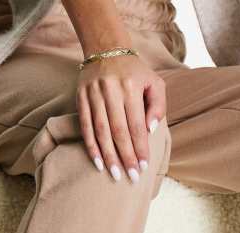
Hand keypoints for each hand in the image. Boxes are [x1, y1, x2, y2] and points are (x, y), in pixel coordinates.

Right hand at [77, 54, 166, 181]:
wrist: (105, 48)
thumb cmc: (135, 72)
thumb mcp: (154, 82)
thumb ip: (158, 106)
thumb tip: (151, 130)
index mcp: (131, 88)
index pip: (137, 125)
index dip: (140, 148)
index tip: (144, 166)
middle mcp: (111, 91)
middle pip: (119, 131)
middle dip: (126, 157)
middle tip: (132, 177)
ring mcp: (94, 95)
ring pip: (101, 131)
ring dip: (108, 156)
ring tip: (115, 175)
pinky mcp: (81, 98)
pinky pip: (85, 126)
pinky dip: (91, 146)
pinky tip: (97, 162)